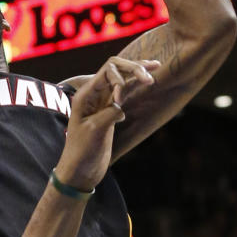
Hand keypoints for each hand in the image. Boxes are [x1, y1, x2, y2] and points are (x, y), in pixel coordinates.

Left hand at [56, 57, 158, 189]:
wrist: (80, 170)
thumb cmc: (82, 152)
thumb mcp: (95, 130)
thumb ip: (110, 112)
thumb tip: (121, 106)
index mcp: (86, 95)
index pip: (107, 71)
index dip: (120, 78)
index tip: (120, 102)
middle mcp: (94, 94)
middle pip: (116, 69)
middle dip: (134, 68)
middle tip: (153, 73)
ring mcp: (103, 102)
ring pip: (122, 79)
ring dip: (138, 72)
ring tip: (157, 66)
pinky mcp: (110, 112)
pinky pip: (124, 92)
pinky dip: (136, 85)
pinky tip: (149, 80)